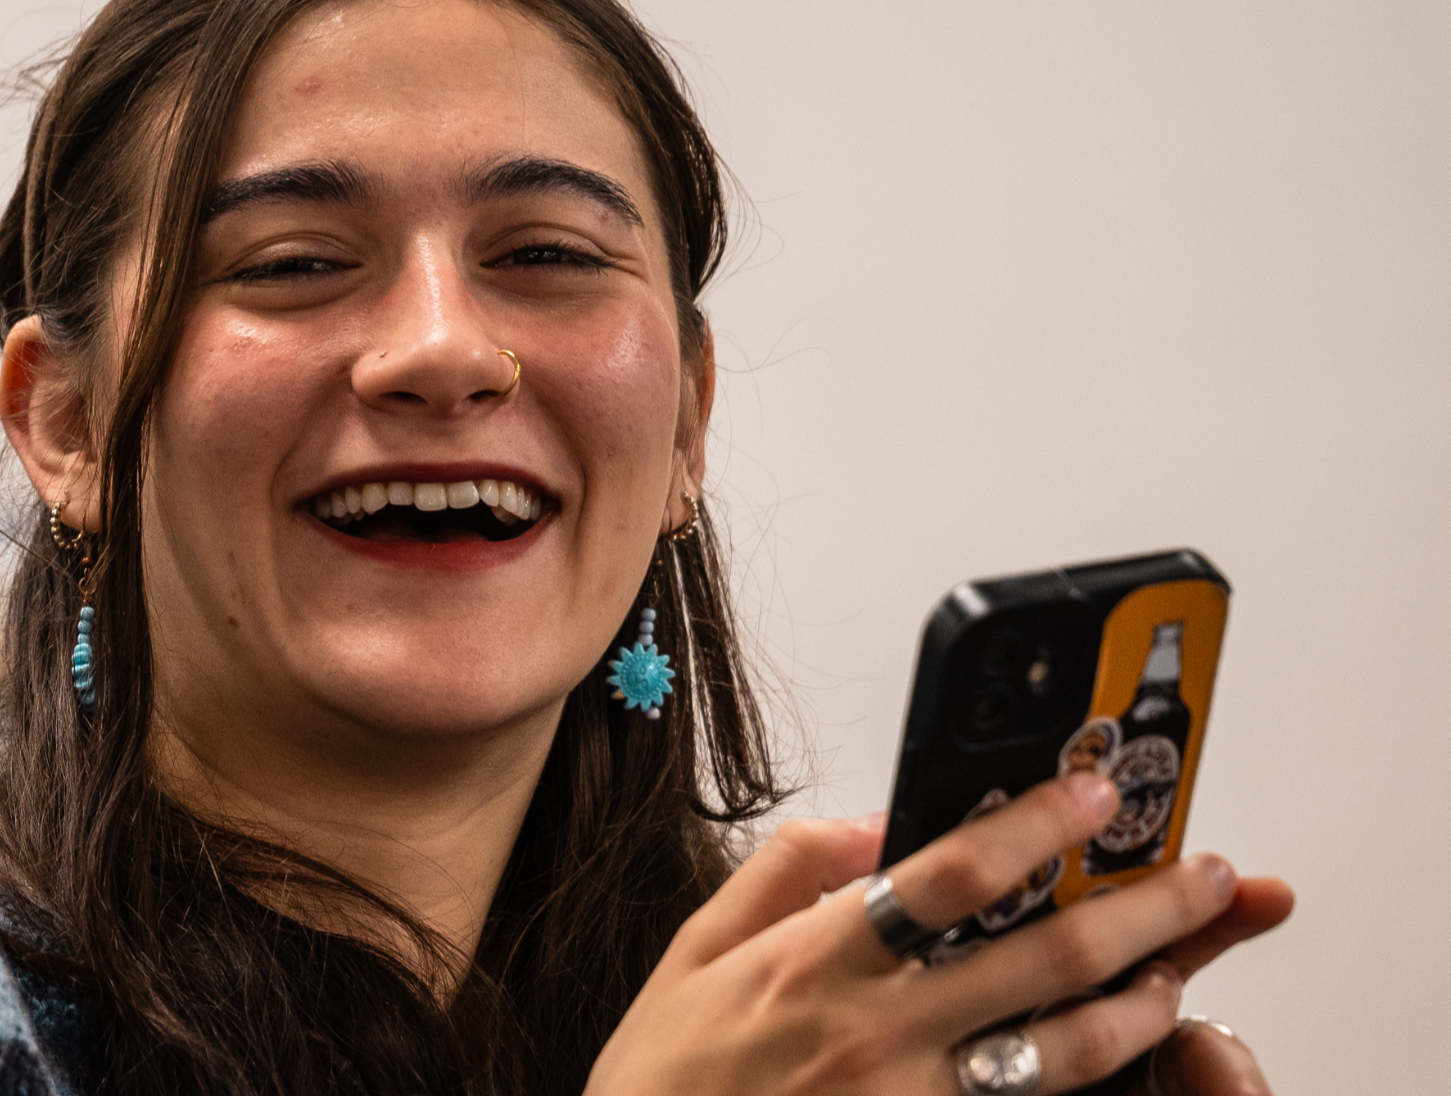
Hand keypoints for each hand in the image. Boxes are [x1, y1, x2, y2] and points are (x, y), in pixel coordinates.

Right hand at [586, 774, 1291, 1095]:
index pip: (946, 874)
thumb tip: (868, 821)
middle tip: (1198, 877)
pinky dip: (1089, 1081)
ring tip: (1174, 971)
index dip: (1033, 825)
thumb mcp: (691, 955)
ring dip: (1139, 1004)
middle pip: (1038, 958)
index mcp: (811, 964)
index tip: (1092, 792)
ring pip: (1063, 1052)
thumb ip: (779, 873)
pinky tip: (1120, 1054)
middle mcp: (872, 1034)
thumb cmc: (660, 1086)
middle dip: (1140, 908)